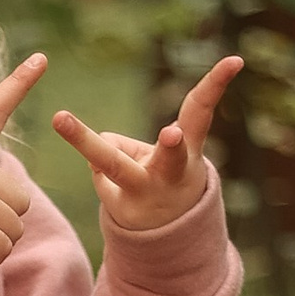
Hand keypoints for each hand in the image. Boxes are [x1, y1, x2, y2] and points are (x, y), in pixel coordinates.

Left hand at [52, 55, 241, 231]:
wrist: (168, 236)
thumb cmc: (166, 178)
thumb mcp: (160, 153)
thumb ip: (130, 141)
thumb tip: (100, 146)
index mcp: (189, 149)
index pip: (203, 110)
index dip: (217, 84)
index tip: (235, 59)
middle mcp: (171, 173)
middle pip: (171, 154)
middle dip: (171, 147)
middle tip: (170, 136)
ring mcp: (145, 193)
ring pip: (113, 164)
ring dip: (88, 144)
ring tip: (59, 117)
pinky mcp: (120, 208)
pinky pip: (99, 173)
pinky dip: (104, 177)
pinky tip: (121, 193)